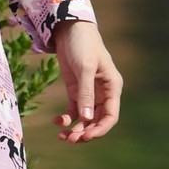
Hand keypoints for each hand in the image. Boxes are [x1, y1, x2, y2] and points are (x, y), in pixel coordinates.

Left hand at [50, 20, 121, 142]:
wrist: (69, 28)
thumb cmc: (82, 44)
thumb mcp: (85, 67)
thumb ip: (86, 93)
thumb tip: (86, 118)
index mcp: (112, 87)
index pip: (111, 115)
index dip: (100, 129)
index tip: (86, 136)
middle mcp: (103, 93)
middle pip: (98, 121)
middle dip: (85, 132)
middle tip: (70, 140)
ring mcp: (88, 93)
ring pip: (85, 119)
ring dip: (75, 129)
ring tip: (62, 136)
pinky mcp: (75, 91)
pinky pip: (73, 111)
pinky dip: (66, 119)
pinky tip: (56, 121)